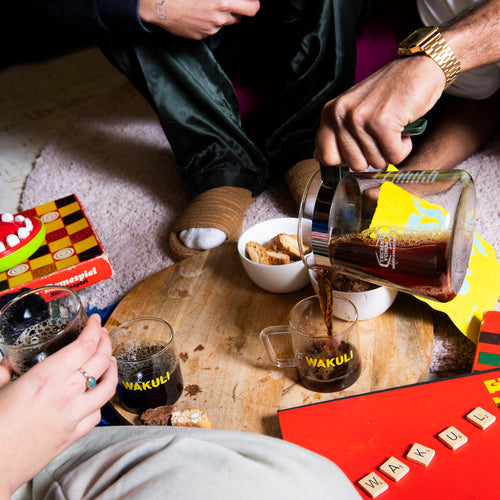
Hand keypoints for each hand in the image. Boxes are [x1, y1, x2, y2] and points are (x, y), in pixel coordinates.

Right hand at [0, 314, 117, 495]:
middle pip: (101, 360)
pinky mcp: (74, 435)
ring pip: (108, 386)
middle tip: (102, 334)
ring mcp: (74, 415)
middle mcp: (66, 394)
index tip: (95, 320)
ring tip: (109, 360)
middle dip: (105, 341)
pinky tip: (96, 394)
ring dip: (112, 369)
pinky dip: (101, 400)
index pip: (84, 345)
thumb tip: (8, 362)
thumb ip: (4, 370)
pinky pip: (98, 413)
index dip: (94, 328)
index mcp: (46, 378)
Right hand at [139, 0, 260, 39]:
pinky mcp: (203, 35)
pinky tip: (198, 14)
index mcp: (222, 2)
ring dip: (223, 16)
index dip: (253, 4)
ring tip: (208, 6)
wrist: (161, 7)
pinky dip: (209, 22)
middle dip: (239, 11)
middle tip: (233, 4)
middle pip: (241, 17)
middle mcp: (219, 17)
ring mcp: (211, 28)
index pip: (252, 8)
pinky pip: (212, 29)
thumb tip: (232, 0)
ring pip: (225, 23)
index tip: (251, 2)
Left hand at [315, 56, 445, 170]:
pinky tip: (403, 130)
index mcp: (330, 112)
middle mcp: (341, 114)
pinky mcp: (383, 123)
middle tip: (381, 136)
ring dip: (390, 150)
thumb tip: (318, 156)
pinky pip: (393, 156)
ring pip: (375, 162)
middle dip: (373, 157)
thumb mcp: (353, 109)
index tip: (359, 149)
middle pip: (354, 164)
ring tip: (393, 128)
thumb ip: (335, 133)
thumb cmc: (389, 92)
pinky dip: (403, 148)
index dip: (346, 160)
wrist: (419, 68)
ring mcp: (360, 118)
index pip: (326, 157)